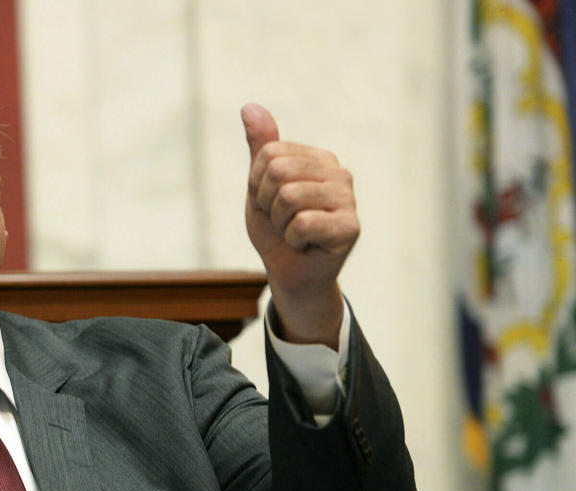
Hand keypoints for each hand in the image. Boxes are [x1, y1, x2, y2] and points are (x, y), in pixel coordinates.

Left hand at [241, 103, 358, 347]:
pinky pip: (302, 223)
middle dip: (267, 204)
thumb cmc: (277, 230)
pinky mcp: (351, 227)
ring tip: (293, 232)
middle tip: (281, 221)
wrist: (290, 274)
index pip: (269, 155)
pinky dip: (293, 240)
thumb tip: (249, 106)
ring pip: (288, 197)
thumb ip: (260, 147)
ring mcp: (349, 199)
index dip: (257, 185)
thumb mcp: (260, 185)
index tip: (271, 204)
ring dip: (279, 223)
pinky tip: (306, 245)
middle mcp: (338, 172)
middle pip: (278, 172)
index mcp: (318, 158)